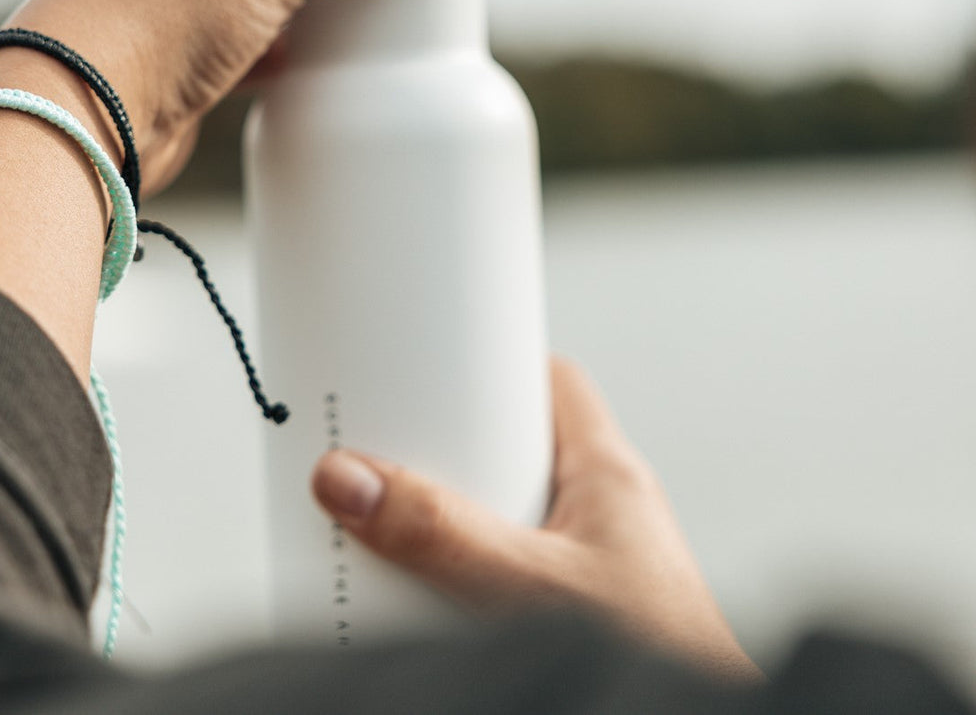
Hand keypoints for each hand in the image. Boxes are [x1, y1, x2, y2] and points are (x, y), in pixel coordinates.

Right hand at [311, 357, 760, 682]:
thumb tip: (356, 482)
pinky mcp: (578, 610)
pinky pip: (508, 566)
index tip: (427, 367)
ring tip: (403, 536)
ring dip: (458, 521)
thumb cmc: (668, 658)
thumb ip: (443, 535)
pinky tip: (440, 599)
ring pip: (506, 513)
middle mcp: (601, 510)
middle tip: (394, 460)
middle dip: (453, 454)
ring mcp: (592, 562)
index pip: (547, 380)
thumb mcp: (531, 584)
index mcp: (606, 471)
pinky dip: (469, 573)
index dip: (488, 366)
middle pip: (510, 448)